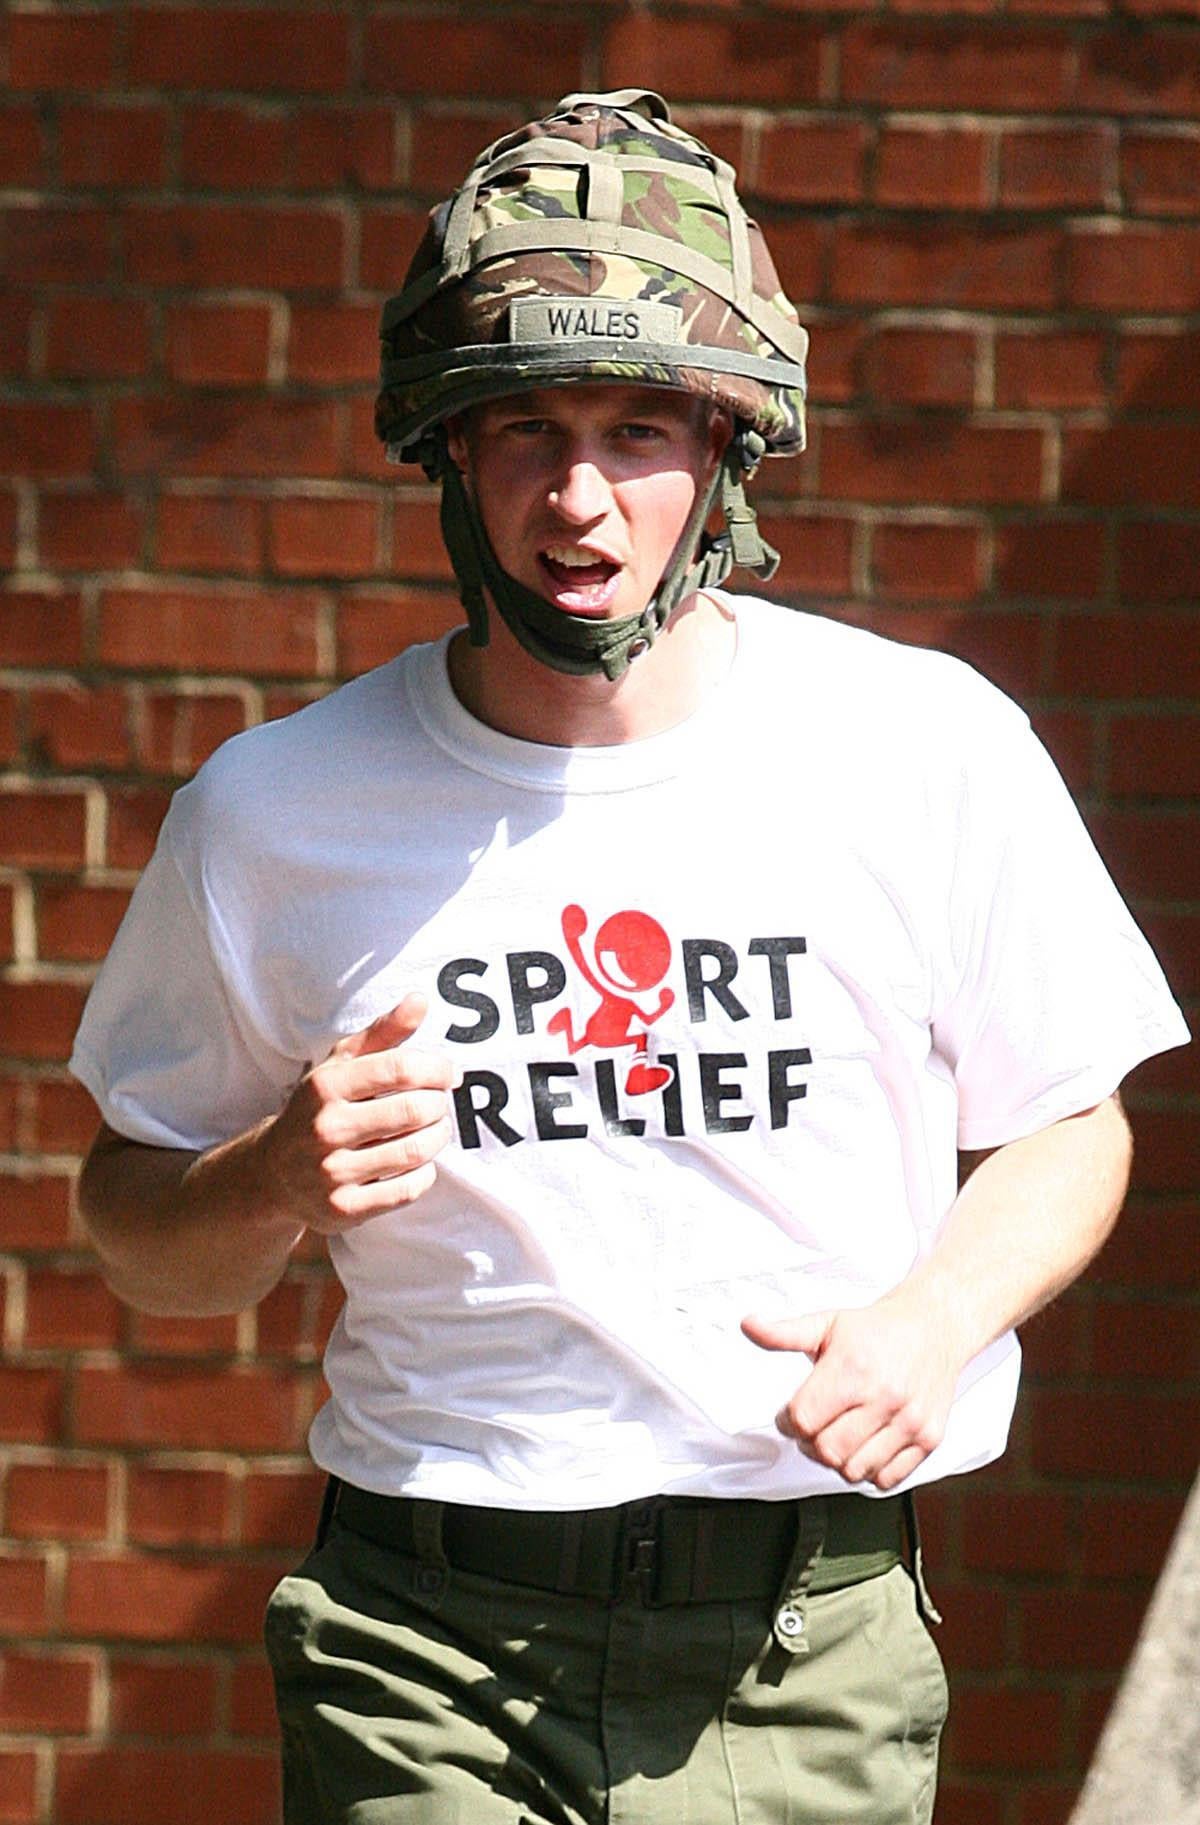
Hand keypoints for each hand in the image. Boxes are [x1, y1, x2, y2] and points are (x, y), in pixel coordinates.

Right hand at [258, 992, 461, 1233]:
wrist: (271, 1174)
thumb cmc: (318, 1109)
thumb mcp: (340, 1065)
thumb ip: (383, 1033)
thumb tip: (421, 1000)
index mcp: (326, 1086)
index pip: (400, 1069)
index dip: (437, 1070)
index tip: (450, 1074)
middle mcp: (325, 1129)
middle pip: (415, 1111)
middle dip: (439, 1105)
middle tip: (440, 1105)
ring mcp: (332, 1172)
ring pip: (415, 1151)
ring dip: (438, 1138)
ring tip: (435, 1130)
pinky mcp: (343, 1209)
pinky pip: (407, 1189)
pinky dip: (424, 1174)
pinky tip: (418, 1163)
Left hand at [740, 1290, 966, 1490]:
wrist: (934, 1326)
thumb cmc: (878, 1329)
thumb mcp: (827, 1323)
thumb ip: (784, 1333)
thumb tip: (749, 1325)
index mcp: (853, 1369)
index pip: (803, 1420)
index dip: (787, 1422)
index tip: (790, 1415)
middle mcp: (884, 1397)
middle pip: (827, 1451)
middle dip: (810, 1444)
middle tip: (812, 1428)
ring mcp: (909, 1421)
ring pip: (855, 1471)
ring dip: (838, 1460)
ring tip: (839, 1436)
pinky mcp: (929, 1438)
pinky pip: (888, 1479)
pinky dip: (870, 1471)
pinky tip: (864, 1446)